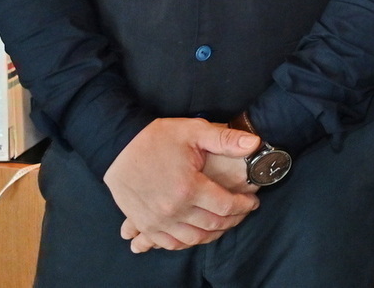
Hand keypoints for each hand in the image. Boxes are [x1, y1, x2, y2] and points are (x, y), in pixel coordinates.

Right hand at [105, 118, 260, 252]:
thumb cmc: (156, 138)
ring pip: (193, 239)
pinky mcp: (144, 223)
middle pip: (213, 224)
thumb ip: (226, 139)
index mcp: (189, 187)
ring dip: (213, 234)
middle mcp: (174, 209)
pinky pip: (170, 243)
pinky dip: (187, 242)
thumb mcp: (194, 130)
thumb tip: (255, 143)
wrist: (118, 147)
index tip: (253, 201)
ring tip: (224, 223)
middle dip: (234, 220)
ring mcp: (157, 220)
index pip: (226, 205)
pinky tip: (197, 233)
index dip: (244, 205)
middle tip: (243, 212)